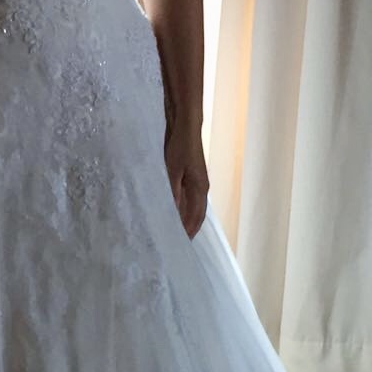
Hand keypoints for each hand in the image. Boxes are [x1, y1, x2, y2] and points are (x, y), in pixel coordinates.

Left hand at [164, 122, 208, 238]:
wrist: (186, 125)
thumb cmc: (180, 146)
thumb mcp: (173, 170)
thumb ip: (173, 192)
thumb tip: (172, 213)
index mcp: (200, 189)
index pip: (195, 218)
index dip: (188, 232)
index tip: (179, 245)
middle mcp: (201, 189)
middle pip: (196, 215)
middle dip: (188, 229)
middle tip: (174, 243)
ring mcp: (196, 182)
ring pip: (191, 207)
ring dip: (184, 220)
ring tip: (172, 231)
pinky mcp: (189, 176)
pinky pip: (187, 198)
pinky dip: (181, 208)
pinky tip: (171, 211)